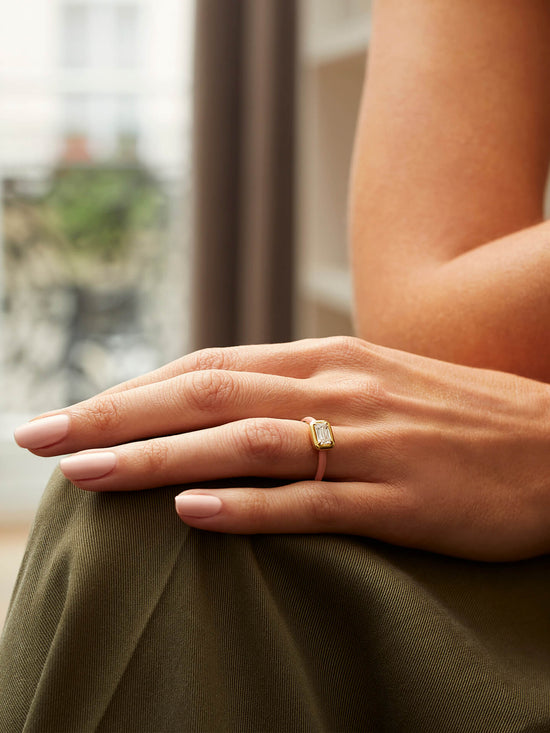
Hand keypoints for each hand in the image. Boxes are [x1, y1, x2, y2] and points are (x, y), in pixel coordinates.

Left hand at [14, 336, 549, 560]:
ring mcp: (369, 443)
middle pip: (206, 397)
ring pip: (244, 445)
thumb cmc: (458, 416)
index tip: (73, 410)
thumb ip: (299, 391)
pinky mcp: (401, 499)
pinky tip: (194, 518)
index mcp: (327, 359)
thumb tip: (226, 407)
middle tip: (41, 436)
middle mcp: (337, 389)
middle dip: (116, 416)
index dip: (133, 388)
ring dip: (158, 461)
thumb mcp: (372, 383)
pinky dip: (249, 509)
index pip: (208, 367)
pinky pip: (313, 503)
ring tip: (85, 476)